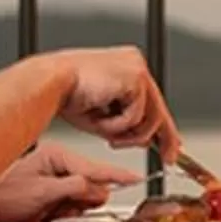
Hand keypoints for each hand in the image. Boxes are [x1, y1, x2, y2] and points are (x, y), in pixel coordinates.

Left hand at [0, 142, 140, 221]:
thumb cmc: (0, 199)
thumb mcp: (42, 194)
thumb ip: (74, 189)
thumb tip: (98, 189)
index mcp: (55, 156)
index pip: (94, 167)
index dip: (116, 175)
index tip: (135, 178)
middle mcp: (55, 166)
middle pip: (90, 183)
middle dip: (83, 199)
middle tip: (64, 208)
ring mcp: (52, 181)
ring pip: (81, 197)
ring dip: (72, 208)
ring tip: (50, 212)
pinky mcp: (48, 196)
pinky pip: (69, 205)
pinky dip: (64, 213)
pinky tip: (48, 215)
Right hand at [57, 46, 178, 155]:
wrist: (50, 82)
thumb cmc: (65, 95)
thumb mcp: (103, 116)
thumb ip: (125, 124)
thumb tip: (147, 140)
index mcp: (127, 67)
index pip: (152, 100)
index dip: (164, 125)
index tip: (171, 145)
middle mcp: (135, 64)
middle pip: (159, 107)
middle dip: (165, 137)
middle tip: (167, 157)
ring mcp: (138, 69)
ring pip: (152, 117)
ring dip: (129, 135)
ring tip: (109, 136)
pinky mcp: (136, 78)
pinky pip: (137, 116)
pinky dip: (118, 126)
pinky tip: (101, 119)